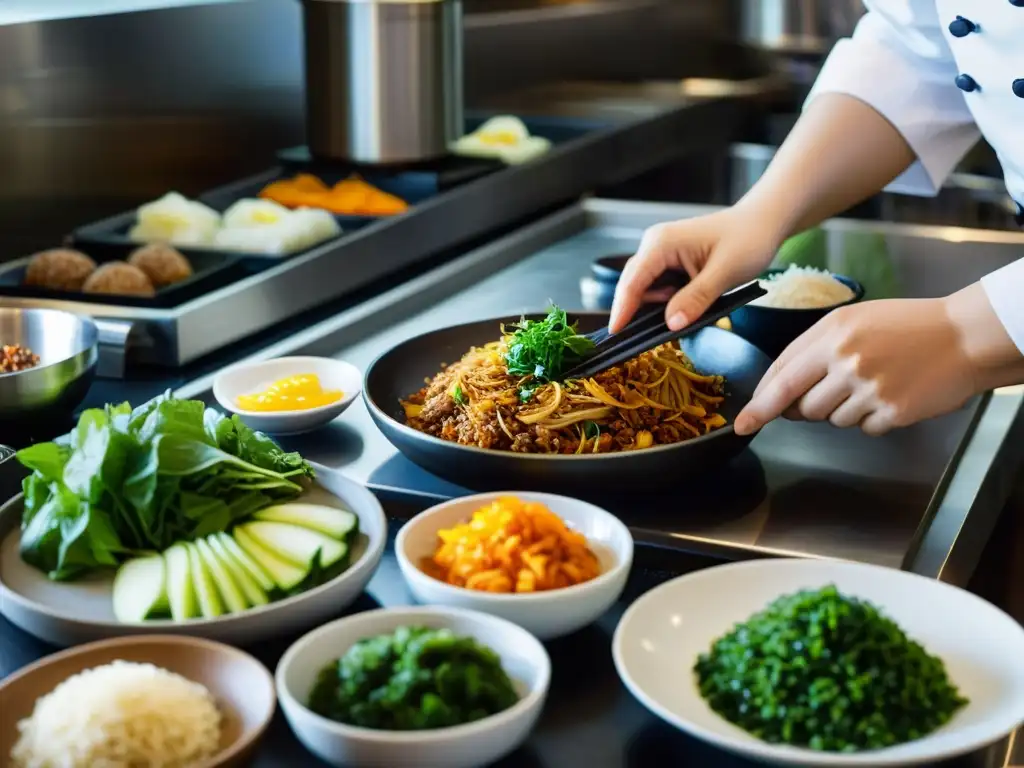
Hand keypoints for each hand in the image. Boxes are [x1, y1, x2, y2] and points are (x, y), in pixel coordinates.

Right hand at [609, 206, 779, 333]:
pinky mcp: (669, 261)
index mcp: (661, 243)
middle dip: (636, 312)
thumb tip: (671, 324)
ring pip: (645, 289)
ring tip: (688, 310)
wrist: (762, 223)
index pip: (632, 282)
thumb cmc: (748, 240)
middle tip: (646, 339)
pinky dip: (667, 302)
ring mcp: (660, 252)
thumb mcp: (725, 273)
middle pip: (632, 285)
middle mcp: (654, 245)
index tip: (615, 336)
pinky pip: (659, 287)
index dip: (622, 310)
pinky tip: (687, 305)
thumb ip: (696, 298)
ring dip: (657, 307)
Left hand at [734, 297, 978, 436]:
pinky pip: (862, 428)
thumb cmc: (906, 326)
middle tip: (825, 394)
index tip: (744, 422)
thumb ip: (812, 349)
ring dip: (841, 410)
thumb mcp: (852, 320)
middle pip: (800, 406)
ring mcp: (869, 388)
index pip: (780, 377)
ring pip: (830, 419)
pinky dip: (870, 418)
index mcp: (831, 335)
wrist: (963, 337)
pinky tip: (888, 394)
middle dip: (802, 409)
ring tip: (869, 384)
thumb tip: (780, 390)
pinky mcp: (892, 411)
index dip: (759, 404)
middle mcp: (846, 361)